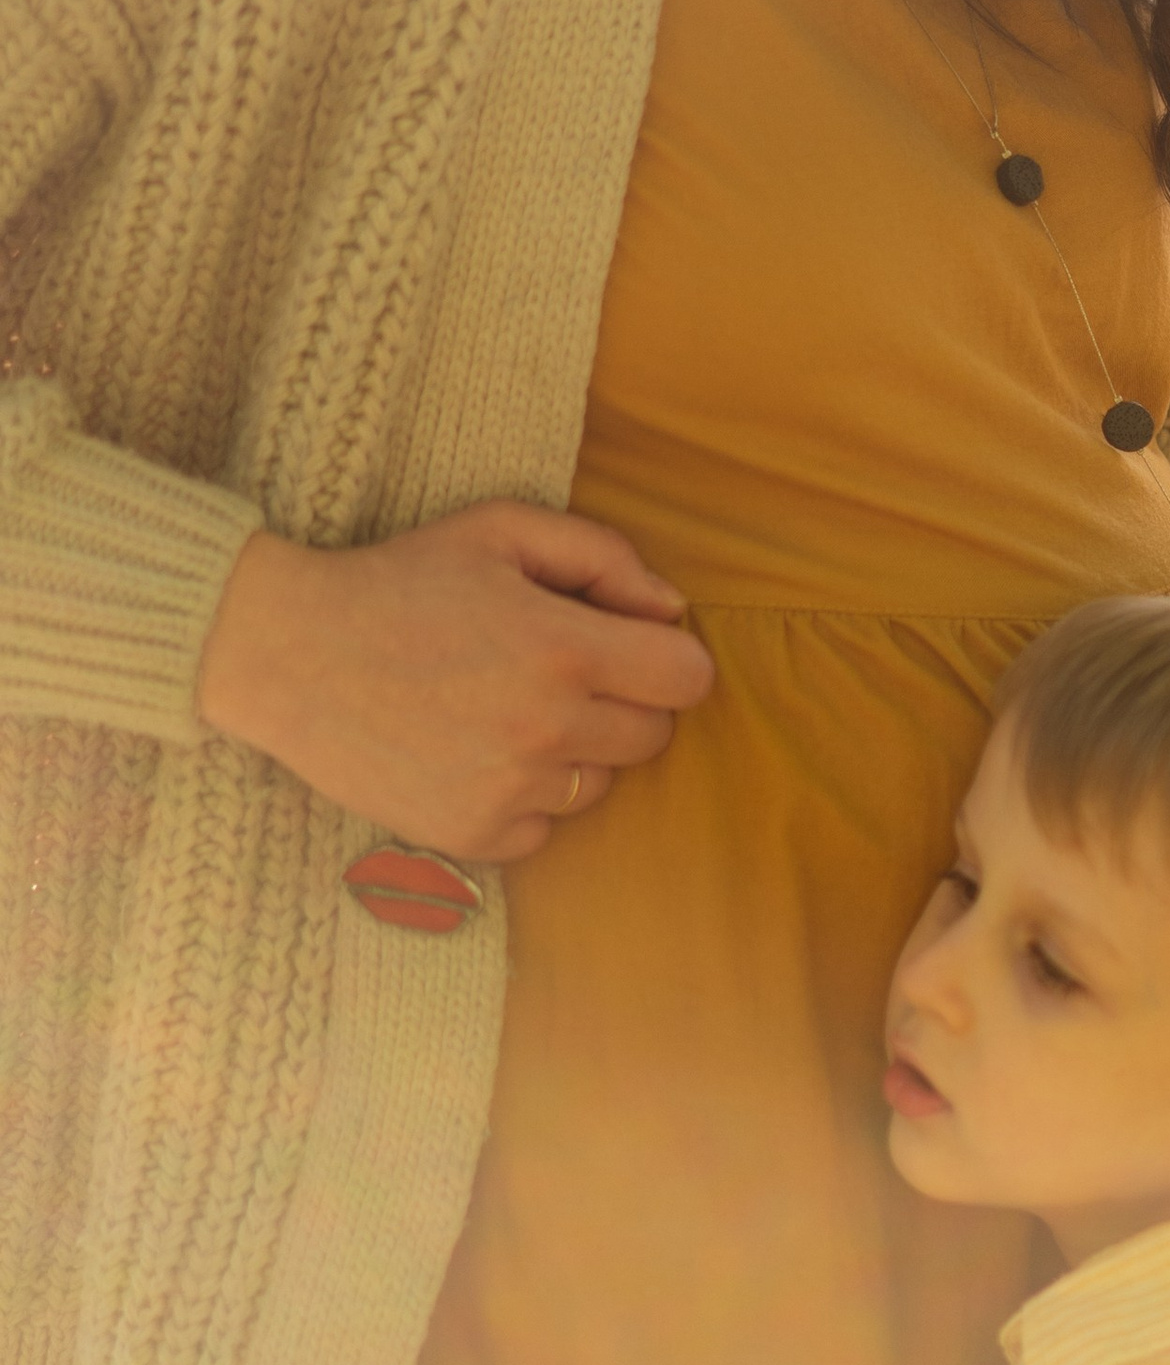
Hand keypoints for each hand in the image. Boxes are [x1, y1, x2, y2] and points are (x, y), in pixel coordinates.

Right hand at [199, 502, 714, 860]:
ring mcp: (507, 789)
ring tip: (505, 712)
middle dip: (622, 702)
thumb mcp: (503, 530)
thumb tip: (670, 610)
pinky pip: (544, 828)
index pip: (688, 679)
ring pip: (601, 784)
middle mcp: (545, 727)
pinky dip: (523, 799)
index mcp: (566, 649)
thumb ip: (604, 557)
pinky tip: (474, 755)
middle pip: (652, 735)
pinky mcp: (469, 834)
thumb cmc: (401, 579)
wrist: (286, 652)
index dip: (666, 658)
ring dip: (573, 753)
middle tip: (556, 674)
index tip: (628, 648)